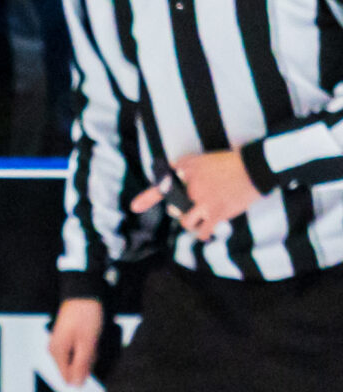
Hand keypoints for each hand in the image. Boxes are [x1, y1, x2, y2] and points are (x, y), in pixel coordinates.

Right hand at [47, 296, 106, 386]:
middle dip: (86, 363)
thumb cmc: (85, 316)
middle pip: (72, 369)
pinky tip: (90, 339)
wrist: (83, 295)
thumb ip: (81, 365)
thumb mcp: (87, 343)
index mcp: (57, 353)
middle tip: (93, 348)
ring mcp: (59, 344)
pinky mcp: (65, 339)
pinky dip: (86, 348)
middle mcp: (54, 350)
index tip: (92, 366)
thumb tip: (76, 385)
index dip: (82, 377)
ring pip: (76, 360)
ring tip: (92, 340)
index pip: (67, 377)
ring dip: (87, 355)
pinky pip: (77, 351)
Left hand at [132, 150, 260, 240]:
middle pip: (174, 206)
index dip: (147, 198)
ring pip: (185, 221)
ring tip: (198, 219)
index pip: (162, 185)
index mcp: (186, 171)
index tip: (134, 207)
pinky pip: (202, 231)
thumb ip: (185, 166)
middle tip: (193, 206)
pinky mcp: (216, 213)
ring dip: (190, 222)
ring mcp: (202, 201)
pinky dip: (202, 234)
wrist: (256, 167)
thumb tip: (173, 173)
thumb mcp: (203, 158)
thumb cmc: (232, 161)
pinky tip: (204, 233)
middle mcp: (190, 186)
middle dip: (181, 209)